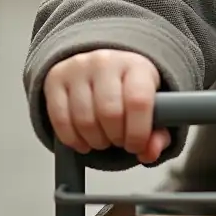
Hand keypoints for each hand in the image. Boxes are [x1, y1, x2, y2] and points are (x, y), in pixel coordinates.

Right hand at [44, 50, 170, 163]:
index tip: (136, 145)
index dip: (138, 132)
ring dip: (95, 141)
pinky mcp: (56, 78)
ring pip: (84, 119)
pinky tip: (84, 141)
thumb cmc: (130, 88)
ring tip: (104, 139)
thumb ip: (158, 133)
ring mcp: (78, 68)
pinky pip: (60, 119)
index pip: (138, 101)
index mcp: (137, 66)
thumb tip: (150, 152)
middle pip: (109, 112)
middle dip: (116, 138)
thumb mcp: (152, 106)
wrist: (105, 63)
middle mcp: (106, 62)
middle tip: (119, 141)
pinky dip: (73, 140)